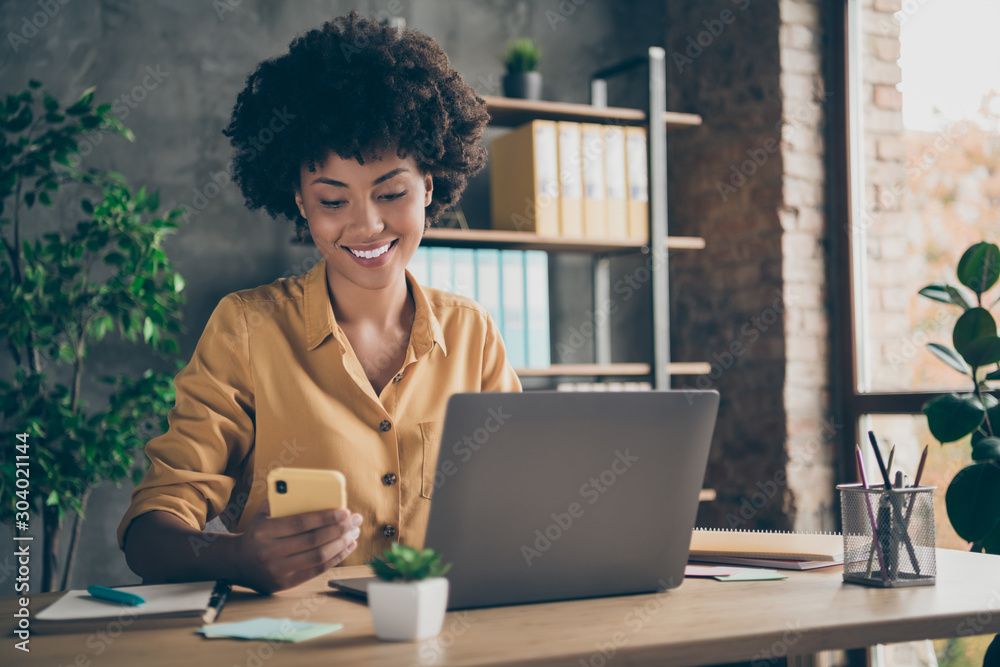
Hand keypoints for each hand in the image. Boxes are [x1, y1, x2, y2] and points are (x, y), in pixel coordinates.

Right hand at [231, 499, 362, 593]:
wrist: (236, 562)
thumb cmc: (257, 533)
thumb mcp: (263, 514)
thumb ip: (283, 502)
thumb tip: (316, 493)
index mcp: (264, 531)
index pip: (301, 523)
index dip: (325, 517)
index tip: (345, 511)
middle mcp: (270, 552)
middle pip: (313, 541)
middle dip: (339, 529)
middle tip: (356, 520)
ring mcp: (277, 571)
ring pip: (318, 556)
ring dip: (341, 544)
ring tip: (354, 532)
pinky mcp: (285, 584)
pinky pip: (316, 570)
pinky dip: (335, 558)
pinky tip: (347, 547)